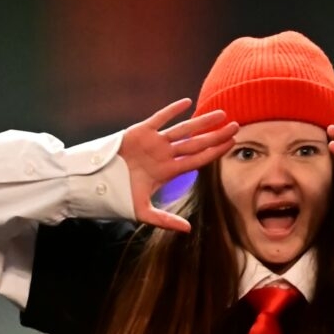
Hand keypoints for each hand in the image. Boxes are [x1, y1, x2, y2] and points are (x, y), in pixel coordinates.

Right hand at [119, 99, 237, 231]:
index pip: (198, 160)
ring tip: (221, 114)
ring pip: (183, 129)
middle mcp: (165, 155)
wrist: (97, 182)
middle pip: (196, 143)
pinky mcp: (140, 131)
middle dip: (216, 135)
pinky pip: (159, 118)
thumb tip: (188, 230)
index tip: (232, 144)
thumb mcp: (143, 212)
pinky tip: (187, 103)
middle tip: (236, 126)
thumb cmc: (119, 196)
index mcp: (168, 171)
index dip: (215, 151)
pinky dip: (172, 110)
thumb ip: (165, 220)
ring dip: (202, 122)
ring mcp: (154, 142)